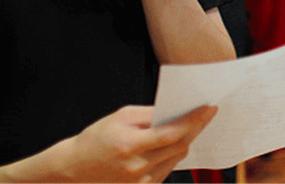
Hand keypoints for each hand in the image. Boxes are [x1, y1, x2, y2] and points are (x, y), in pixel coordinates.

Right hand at [58, 105, 215, 182]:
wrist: (74, 168)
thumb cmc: (97, 138)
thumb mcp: (122, 117)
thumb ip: (151, 114)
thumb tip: (178, 111)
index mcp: (130, 146)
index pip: (171, 133)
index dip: (194, 121)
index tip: (210, 108)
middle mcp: (137, 167)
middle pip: (179, 146)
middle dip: (195, 128)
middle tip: (206, 113)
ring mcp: (141, 181)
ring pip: (177, 157)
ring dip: (186, 140)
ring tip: (192, 125)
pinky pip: (169, 167)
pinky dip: (174, 153)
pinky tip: (175, 142)